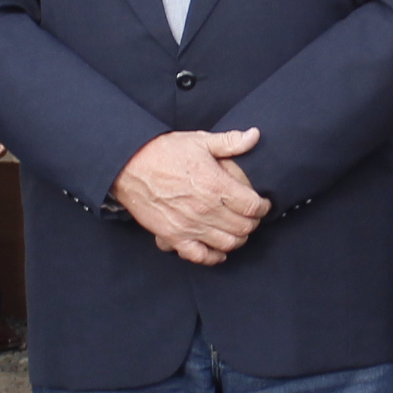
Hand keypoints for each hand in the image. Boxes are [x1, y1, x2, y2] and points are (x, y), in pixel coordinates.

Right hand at [113, 127, 268, 265]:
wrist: (129, 165)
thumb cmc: (164, 151)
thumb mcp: (200, 141)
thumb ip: (230, 142)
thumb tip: (254, 135)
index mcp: (216, 186)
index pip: (253, 206)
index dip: (264, 207)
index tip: (263, 204)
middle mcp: (206, 210)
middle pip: (243, 227)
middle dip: (253, 223)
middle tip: (251, 216)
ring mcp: (190, 226)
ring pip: (227, 244)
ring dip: (238, 239)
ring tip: (238, 230)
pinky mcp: (173, 237)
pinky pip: (200, 256)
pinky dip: (213, 257)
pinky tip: (219, 250)